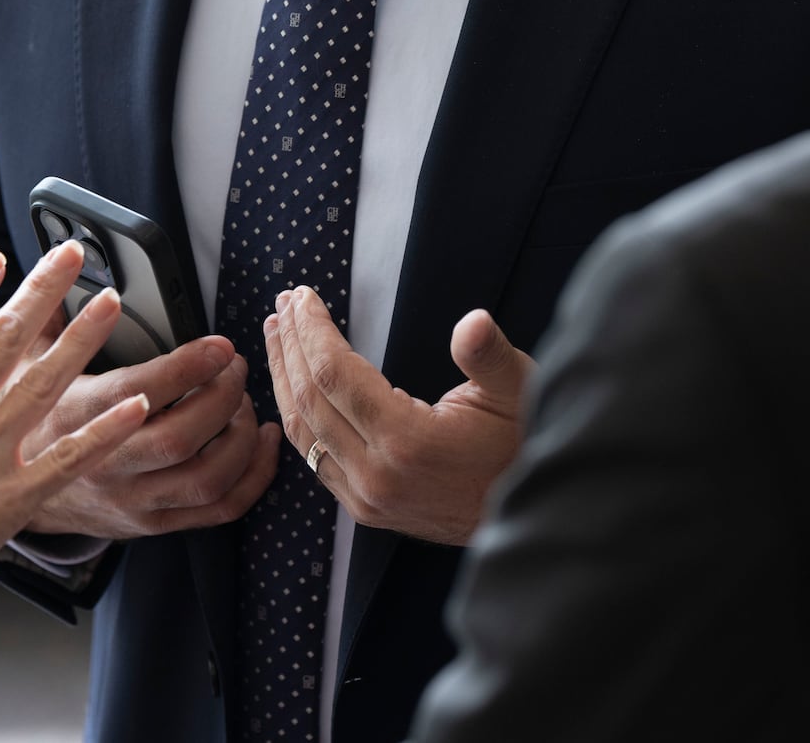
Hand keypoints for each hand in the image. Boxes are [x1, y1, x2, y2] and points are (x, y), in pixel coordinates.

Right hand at [18, 333, 282, 539]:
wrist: (9, 491)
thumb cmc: (26, 416)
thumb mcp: (23, 362)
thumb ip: (49, 312)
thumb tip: (68, 258)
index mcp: (75, 418)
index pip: (139, 393)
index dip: (187, 368)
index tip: (220, 344)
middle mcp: (105, 464)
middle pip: (182, 439)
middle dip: (223, 398)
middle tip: (235, 367)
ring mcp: (131, 500)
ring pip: (207, 478)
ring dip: (242, 437)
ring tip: (244, 402)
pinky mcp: (152, 524)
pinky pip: (218, 509)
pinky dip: (254, 477)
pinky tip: (262, 442)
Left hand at [264, 286, 533, 545]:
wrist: (532, 514)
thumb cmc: (521, 444)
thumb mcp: (518, 390)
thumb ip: (489, 356)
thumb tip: (472, 322)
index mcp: (408, 443)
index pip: (335, 375)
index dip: (313, 330)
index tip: (302, 295)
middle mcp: (375, 476)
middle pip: (309, 399)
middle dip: (291, 345)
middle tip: (283, 304)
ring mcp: (365, 499)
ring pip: (303, 431)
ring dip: (284, 377)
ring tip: (277, 333)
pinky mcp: (364, 509)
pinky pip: (314, 457)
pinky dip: (297, 414)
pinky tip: (293, 385)